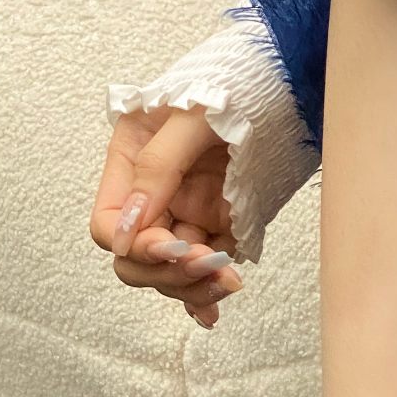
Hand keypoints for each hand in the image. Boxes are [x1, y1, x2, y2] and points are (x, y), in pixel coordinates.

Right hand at [90, 107, 242, 328]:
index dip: (134, 245)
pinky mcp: (220, 227)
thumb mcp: (190, 116)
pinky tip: (213, 311)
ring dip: (194, 285)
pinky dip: (205, 293)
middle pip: (136, 259)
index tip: (170, 247)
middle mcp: (153, 196)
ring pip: (171, 272)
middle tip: (207, 263)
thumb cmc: (234, 85)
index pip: (109, 223)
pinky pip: (204, 271)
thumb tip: (128, 226)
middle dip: (166, 271)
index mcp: (130, 163)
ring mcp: (187, 215)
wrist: (287, 85)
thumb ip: (158, 166)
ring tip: (228, 281)